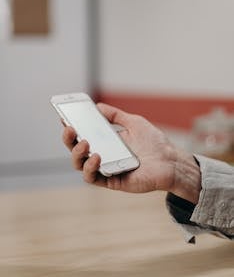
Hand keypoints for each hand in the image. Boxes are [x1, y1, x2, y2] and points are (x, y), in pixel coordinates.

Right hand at [63, 103, 200, 202]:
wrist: (171, 160)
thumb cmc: (154, 143)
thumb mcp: (133, 122)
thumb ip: (115, 115)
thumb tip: (97, 106)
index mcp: (106, 142)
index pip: (83, 135)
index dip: (72, 127)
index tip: (64, 116)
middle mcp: (103, 156)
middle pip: (77, 150)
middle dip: (69, 139)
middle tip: (69, 128)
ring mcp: (106, 169)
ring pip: (80, 165)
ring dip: (77, 154)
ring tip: (84, 142)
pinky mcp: (112, 181)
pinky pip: (93, 177)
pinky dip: (90, 167)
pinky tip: (97, 156)